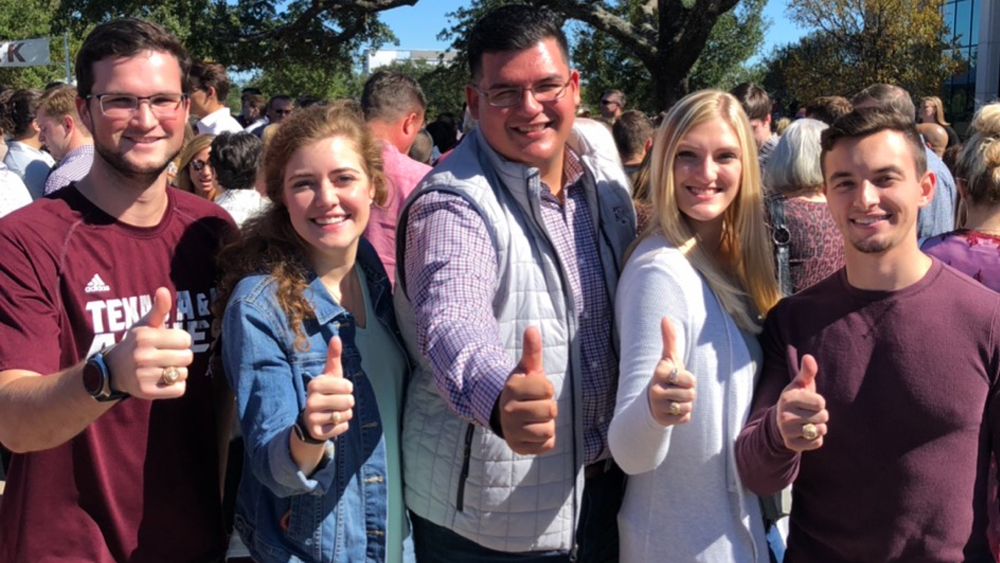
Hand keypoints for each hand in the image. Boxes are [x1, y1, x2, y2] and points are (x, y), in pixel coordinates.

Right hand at [105, 287, 192, 399]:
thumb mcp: (145, 325)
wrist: (114, 370)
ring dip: (178, 372)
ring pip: (183, 373)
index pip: (186, 339)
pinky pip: (179, 389)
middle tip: (166, 357)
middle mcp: (142, 356)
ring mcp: (143, 375)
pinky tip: (163, 380)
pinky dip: (176, 386)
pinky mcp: (146, 392)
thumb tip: (164, 290)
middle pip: (187, 357)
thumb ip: (159, 309)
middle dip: (181, 357)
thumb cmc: (136, 344)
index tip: (169, 343)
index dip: (181, 341)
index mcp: (145, 337)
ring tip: (162, 368)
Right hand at [300, 336, 354, 442]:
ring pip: (347, 415)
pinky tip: (331, 422)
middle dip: (347, 402)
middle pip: (349, 402)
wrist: (311, 419)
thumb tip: (336, 336)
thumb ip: (333, 356)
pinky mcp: (318, 432)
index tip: (338, 389)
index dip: (347, 388)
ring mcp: (312, 417)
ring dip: (345, 414)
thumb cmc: (326, 392)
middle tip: (336, 402)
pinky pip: (343, 428)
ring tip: (333, 411)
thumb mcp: (330, 374)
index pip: (348, 386)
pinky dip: (341, 425)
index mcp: (315, 384)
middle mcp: (311, 401)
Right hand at [498, 327, 556, 454]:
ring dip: (547, 424)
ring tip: (535, 419)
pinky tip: (534, 431)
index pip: (548, 389)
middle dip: (548, 407)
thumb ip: (532, 350)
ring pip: (549, 429)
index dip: (546, 389)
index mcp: (512, 387)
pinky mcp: (519, 447)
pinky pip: (547, 445)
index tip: (536, 390)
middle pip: (550, 410)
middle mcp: (509, 410)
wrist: (507, 413)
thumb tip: (531, 328)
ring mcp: (512, 430)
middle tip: (536, 405)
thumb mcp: (527, 369)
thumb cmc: (524, 389)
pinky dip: (545, 439)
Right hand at [648, 317, 695, 426]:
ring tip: (674, 400)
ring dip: (685, 404)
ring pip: (688, 406)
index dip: (689, 379)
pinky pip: (685, 418)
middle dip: (688, 393)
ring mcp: (657, 406)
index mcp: (660, 372)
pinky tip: (672, 410)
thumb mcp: (668, 358)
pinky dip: (682, 416)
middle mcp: (655, 389)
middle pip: (691, 394)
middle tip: (676, 390)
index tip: (677, 378)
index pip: (691, 379)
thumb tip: (665, 318)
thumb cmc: (666, 376)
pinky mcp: (662, 420)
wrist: (651, 401)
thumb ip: (669, 339)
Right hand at [776, 354, 828, 451]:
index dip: (819, 403)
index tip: (810, 402)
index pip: (820, 403)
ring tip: (809, 423)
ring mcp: (786, 431)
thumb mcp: (801, 384)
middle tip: (810, 413)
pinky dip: (816, 439)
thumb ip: (807, 371)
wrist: (781, 422)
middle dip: (821, 415)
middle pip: (822, 417)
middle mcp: (784, 415)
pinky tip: (806, 433)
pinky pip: (817, 443)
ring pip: (820, 430)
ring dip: (820, 427)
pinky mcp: (791, 444)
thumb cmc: (797, 399)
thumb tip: (808, 356)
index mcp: (788, 397)